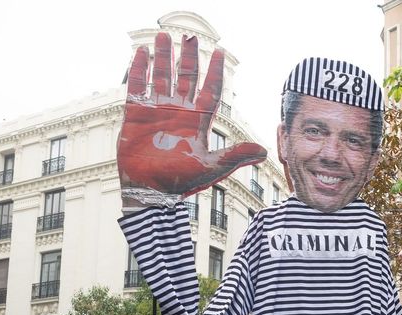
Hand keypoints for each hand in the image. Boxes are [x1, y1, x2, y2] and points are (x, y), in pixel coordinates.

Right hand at [118, 33, 266, 207]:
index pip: (209, 90)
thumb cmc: (180, 182)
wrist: (150, 191)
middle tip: (190, 36)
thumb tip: (265, 151)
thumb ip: (234, 156)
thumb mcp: (211, 168)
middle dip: (188, 57)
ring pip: (162, 77)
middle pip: (186, 78)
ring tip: (164, 35)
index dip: (214, 71)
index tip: (219, 52)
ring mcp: (157, 112)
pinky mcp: (136, 115)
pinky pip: (138, 87)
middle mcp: (179, 112)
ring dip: (163, 57)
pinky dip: (139, 70)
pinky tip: (141, 53)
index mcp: (198, 122)